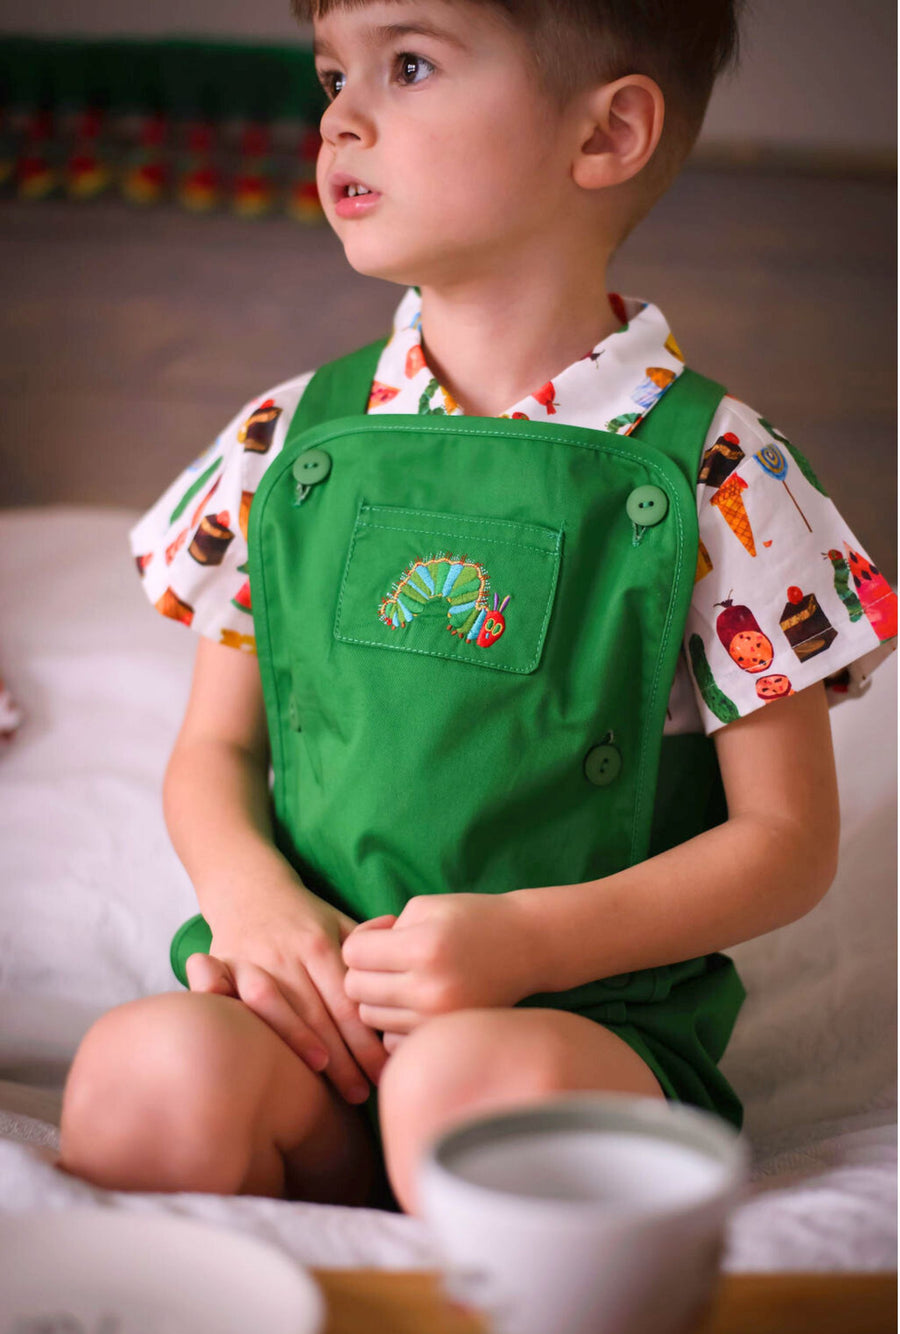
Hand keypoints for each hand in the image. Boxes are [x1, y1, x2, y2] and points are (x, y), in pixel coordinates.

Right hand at [185, 879, 389, 1105]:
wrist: (248, 886)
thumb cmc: (303, 916)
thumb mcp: (339, 922)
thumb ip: (369, 952)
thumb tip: (406, 976)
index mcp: (320, 945)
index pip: (348, 1002)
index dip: (367, 1040)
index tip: (385, 1070)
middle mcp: (287, 955)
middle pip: (318, 1014)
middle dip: (343, 1058)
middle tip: (363, 1092)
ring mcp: (252, 960)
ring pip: (276, 1008)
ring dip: (298, 1042)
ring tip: (322, 1075)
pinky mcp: (223, 964)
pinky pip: (229, 992)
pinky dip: (238, 1013)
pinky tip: (250, 1042)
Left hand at [342, 893, 535, 1038]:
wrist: (527, 946)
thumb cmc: (472, 918)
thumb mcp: (425, 907)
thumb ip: (383, 931)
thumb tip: (354, 960)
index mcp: (422, 946)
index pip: (353, 954)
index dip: (361, 940)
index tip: (383, 932)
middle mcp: (429, 988)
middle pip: (356, 989)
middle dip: (364, 970)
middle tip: (390, 956)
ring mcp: (438, 1018)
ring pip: (370, 1017)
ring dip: (377, 997)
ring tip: (403, 978)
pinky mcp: (445, 1036)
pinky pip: (392, 1041)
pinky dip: (394, 1024)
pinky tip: (414, 1003)